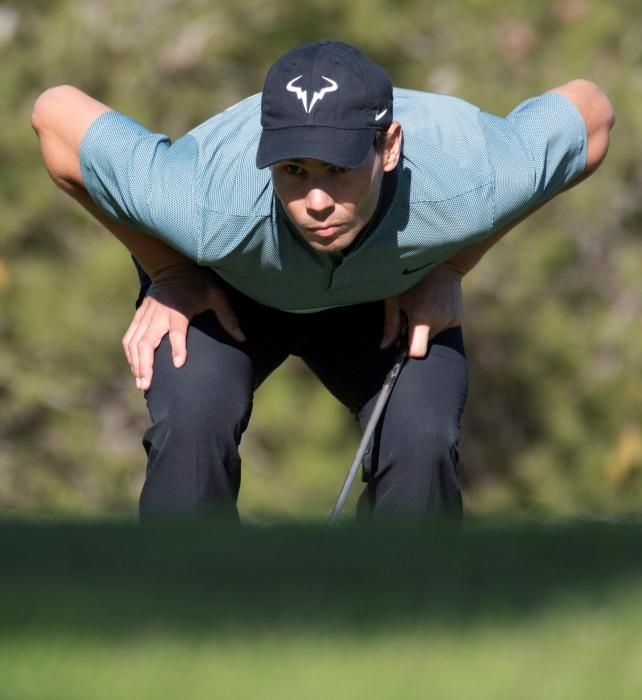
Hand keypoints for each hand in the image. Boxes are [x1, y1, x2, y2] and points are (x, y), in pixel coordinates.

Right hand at [122, 263, 244, 389]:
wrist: (172, 265)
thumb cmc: (197, 283)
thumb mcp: (216, 295)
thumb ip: (228, 317)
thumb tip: (242, 338)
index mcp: (179, 310)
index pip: (177, 331)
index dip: (178, 347)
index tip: (179, 364)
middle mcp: (159, 314)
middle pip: (147, 341)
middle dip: (146, 364)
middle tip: (147, 385)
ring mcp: (146, 315)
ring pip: (135, 341)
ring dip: (136, 363)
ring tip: (141, 383)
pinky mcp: (139, 315)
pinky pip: (129, 336)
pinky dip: (130, 353)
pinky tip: (134, 367)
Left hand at [381, 264, 462, 357]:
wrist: (444, 263)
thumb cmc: (413, 279)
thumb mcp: (396, 298)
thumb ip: (391, 324)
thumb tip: (384, 346)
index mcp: (422, 318)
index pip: (417, 351)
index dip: (408, 351)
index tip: (403, 343)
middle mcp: (439, 322)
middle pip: (423, 342)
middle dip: (415, 333)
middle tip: (411, 313)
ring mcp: (451, 320)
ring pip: (433, 334)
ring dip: (426, 326)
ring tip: (423, 305)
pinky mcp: (458, 319)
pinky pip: (443, 328)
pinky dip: (437, 321)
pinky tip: (434, 305)